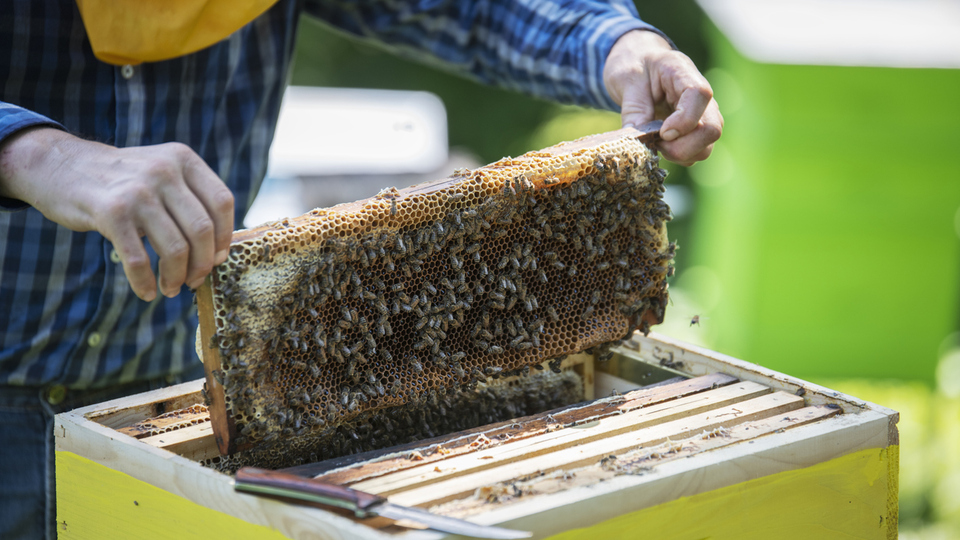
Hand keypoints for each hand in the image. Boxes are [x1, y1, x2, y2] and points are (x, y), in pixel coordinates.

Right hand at [0, 127, 233, 300]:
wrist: (60, 166)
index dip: (224, 237)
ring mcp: (138, 192)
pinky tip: (147, 291)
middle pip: (201, 230)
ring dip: (176, 277)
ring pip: (175, 248)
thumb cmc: (120, 181)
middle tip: (194, 281)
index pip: (221, 203)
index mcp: (183, 159)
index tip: (217, 259)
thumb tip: (218, 252)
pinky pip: (139, 259)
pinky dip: (145, 282)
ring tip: (170, 288)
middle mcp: (164, 171)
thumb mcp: (161, 171)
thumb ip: (190, 199)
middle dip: (202, 264)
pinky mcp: (111, 213)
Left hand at [603, 30, 722, 165]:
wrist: (638, 62)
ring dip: (680, 155)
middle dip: (682, 147)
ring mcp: (702, 114)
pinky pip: (697, 152)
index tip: (662, 132)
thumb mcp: (626, 81)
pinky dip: (679, 157)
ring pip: (706, 146)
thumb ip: (633, 110)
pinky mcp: (697, 130)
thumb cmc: (633, 66)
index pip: (700, 95)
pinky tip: (661, 146)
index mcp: (682, 72)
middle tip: (656, 144)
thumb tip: (637, 142)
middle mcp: (701, 95)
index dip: (684, 120)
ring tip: (656, 144)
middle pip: (712, 128)